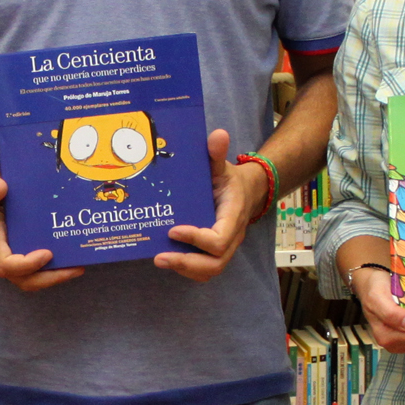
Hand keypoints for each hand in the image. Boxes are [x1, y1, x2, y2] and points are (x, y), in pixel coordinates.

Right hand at [0, 168, 82, 292]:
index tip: (48, 253)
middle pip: (22, 280)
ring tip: (77, 267)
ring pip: (29, 279)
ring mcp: (8, 256)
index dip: (27, 265)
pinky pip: (32, 271)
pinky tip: (69, 259)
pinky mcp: (17, 254)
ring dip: (53, 278)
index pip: (6, 264)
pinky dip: (51, 270)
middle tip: (76, 268)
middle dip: (49, 279)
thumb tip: (1, 188)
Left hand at [156, 130, 262, 281]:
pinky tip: (166, 258)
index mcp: (233, 216)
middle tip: (159, 256)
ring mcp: (225, 247)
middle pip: (215, 263)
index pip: (220, 238)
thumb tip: (217, 135)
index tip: (173, 230)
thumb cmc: (229, 180)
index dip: (197, 239)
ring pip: (210, 270)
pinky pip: (204, 268)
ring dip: (184, 268)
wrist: (245, 191)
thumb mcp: (222, 165)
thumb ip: (217, 154)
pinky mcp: (215, 252)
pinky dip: (186, 268)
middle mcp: (232, 236)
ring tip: (159, 259)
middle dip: (187, 263)